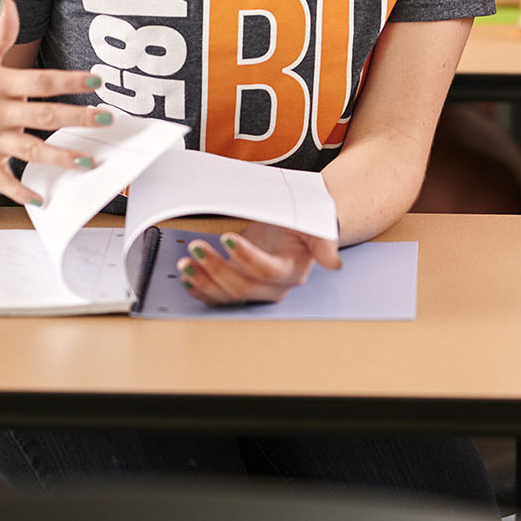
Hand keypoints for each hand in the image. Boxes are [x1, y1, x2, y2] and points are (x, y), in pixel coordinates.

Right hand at [0, 0, 107, 205]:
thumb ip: (0, 33)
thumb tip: (10, 3)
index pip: (40, 81)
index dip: (69, 80)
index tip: (96, 80)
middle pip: (43, 115)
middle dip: (77, 117)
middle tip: (106, 119)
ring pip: (29, 150)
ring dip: (60, 157)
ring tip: (87, 161)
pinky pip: (1, 179)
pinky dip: (19, 191)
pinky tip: (41, 199)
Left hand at [175, 222, 341, 305]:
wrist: (291, 226)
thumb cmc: (301, 223)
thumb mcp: (314, 224)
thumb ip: (323, 241)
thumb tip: (334, 263)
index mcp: (292, 272)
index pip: (267, 271)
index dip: (246, 257)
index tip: (228, 237)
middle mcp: (273, 288)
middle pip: (242, 287)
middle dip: (216, 269)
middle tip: (197, 247)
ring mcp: (254, 291)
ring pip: (226, 296)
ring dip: (203, 281)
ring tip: (186, 263)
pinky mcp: (238, 289)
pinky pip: (217, 298)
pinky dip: (200, 289)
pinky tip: (188, 277)